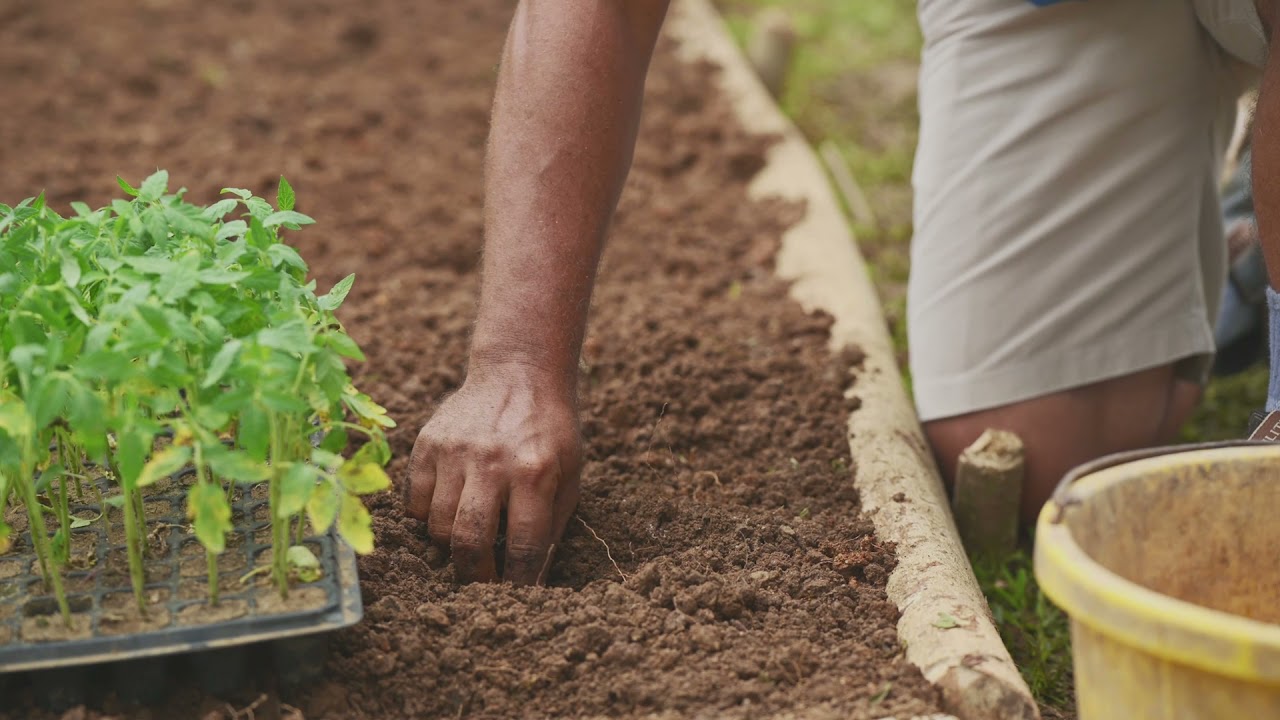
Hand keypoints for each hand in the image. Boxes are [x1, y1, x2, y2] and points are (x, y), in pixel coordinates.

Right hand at [403, 363, 581, 583]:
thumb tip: (533, 576)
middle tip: (484, 583)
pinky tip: (448, 507)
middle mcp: (492, 462)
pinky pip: (414, 501)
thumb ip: (552, 524)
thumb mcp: (570, 474)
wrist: (520, 372)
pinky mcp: (428, 443)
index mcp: (535, 472)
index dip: (520, 582)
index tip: (518, 597)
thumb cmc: (550, 430)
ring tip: (469, 537)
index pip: (524, 546)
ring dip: (451, 544)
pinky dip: (427, 516)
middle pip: (469, 542)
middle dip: (476, 576)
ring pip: (436, 526)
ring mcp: (454, 451)